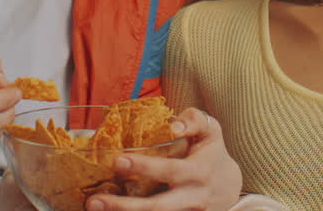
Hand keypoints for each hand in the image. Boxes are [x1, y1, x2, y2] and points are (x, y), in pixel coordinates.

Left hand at [88, 107, 241, 210]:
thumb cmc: (212, 153)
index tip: (118, 161)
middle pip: (158, 208)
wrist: (229, 186)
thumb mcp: (211, 130)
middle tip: (95, 201)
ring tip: (93, 207)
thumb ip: (194, 120)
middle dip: (125, 207)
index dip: (144, 167)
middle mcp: (192, 198)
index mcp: (199, 172)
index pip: (170, 171)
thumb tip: (174, 124)